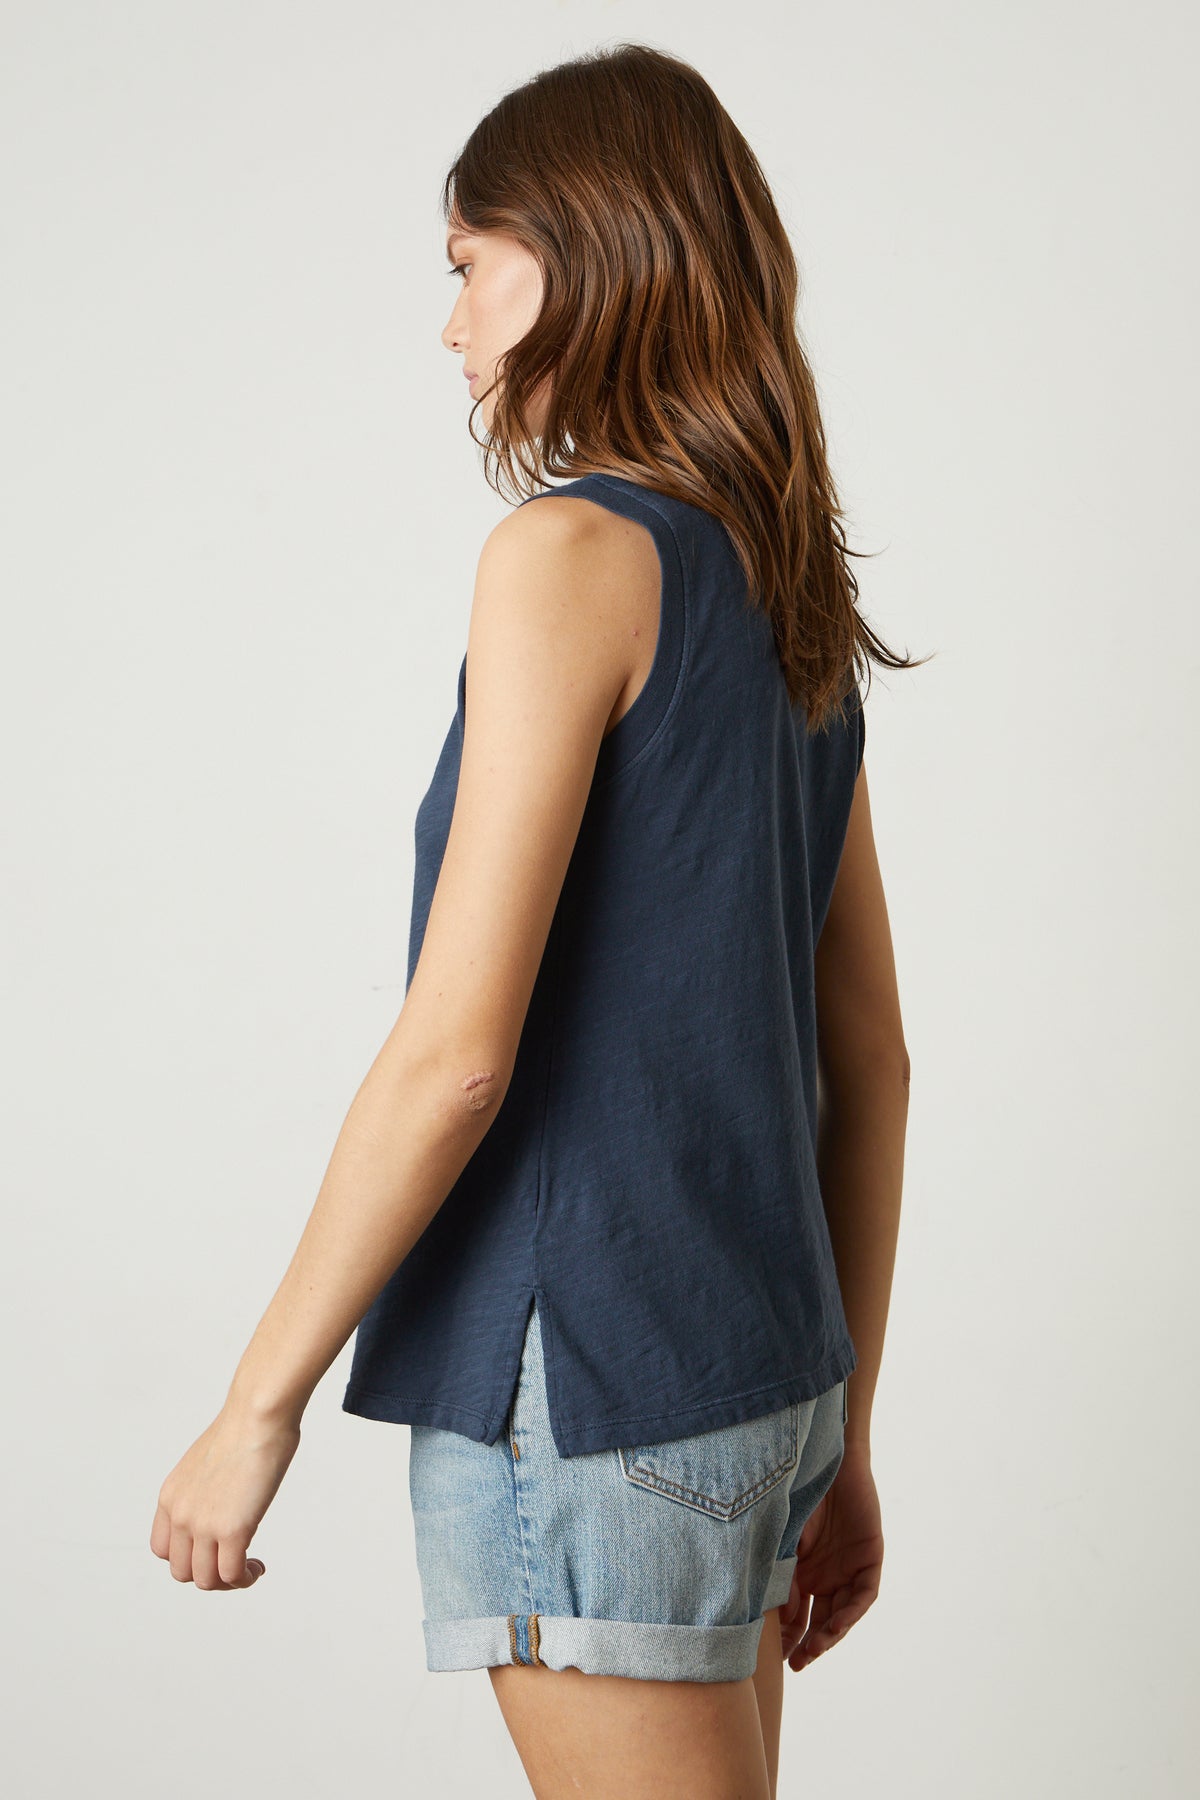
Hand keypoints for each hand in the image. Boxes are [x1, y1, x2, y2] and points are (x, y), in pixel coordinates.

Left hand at [150, 1402, 300, 1589]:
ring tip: (249, 1569)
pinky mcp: (232, 1530)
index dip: (188, 1557)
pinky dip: (245, 1578)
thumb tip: (224, 1499)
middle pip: (181, 1571)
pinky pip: (232, 1574)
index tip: (214, 1549)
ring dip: (228, 1582)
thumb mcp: (207, 1462)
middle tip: (236, 1562)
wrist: (258, 1414)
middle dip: (209, 1573)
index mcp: (171, 1497)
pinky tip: (258, 1567)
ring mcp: (204, 1525)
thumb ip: (206, 1488)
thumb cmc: (244, 1428)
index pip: (163, 1549)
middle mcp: (180, 1515)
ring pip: (205, 1580)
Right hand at [779, 1441, 882, 1669]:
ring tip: (814, 1651)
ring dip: (829, 1635)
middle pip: (819, 1619)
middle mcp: (825, 1574)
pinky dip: (851, 1612)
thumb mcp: (782, 1537)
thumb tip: (779, 1614)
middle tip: (796, 1665)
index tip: (775, 1657)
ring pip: (842, 1613)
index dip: (787, 1636)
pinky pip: (864, 1595)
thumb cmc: (795, 1490)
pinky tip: (837, 1626)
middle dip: (808, 1644)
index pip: (795, 1614)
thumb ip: (781, 1572)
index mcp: (801, 1570)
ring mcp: (848, 1567)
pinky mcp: (870, 1559)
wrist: (825, 1455)